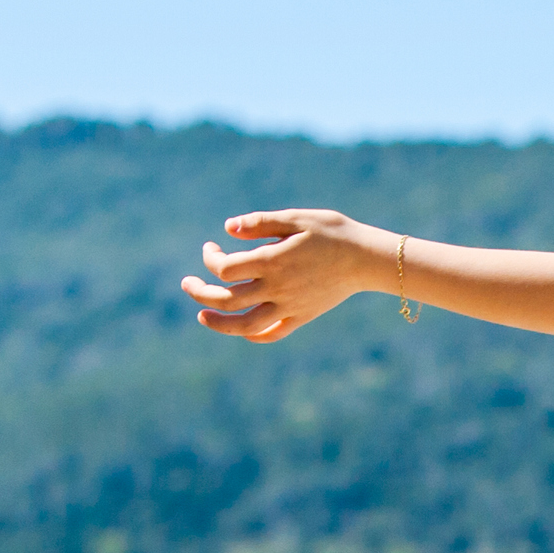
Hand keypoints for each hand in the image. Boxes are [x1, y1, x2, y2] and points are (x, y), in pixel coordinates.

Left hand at [180, 207, 386, 342]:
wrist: (366, 258)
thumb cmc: (332, 232)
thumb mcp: (296, 218)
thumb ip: (260, 223)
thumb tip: (227, 228)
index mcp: (272, 261)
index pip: (226, 268)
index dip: (210, 259)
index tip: (212, 248)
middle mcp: (277, 287)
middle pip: (227, 299)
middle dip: (201, 292)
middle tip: (187, 285)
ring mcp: (289, 306)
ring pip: (245, 324)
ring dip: (219, 323)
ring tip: (202, 316)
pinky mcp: (301, 316)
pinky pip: (273, 333)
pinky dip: (254, 334)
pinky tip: (242, 329)